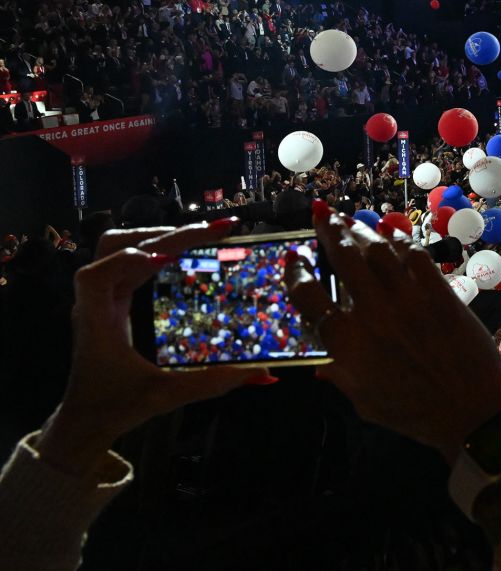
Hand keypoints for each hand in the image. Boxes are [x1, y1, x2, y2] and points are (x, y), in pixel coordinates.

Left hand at [37, 220, 268, 476]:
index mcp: (97, 320)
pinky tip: (182, 254)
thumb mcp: (165, 397)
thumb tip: (264, 375)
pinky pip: (128, 261)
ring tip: (200, 235)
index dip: (128, 260)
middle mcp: (95, 302)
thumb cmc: (115, 408)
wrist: (83, 422)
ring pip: (118, 247)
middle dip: (164, 234)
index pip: (97, 275)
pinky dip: (155, 249)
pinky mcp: (110, 301)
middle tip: (214, 231)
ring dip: (157, 236)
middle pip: (115, 246)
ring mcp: (100, 299)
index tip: (167, 261)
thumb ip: (213, 384)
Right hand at [283, 214, 500, 465]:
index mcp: (347, 344)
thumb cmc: (415, 415)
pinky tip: (391, 231)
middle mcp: (373, 314)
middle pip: (344, 260)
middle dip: (330, 232)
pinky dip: (401, 240)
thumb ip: (341, 376)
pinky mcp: (440, 292)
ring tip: (350, 219)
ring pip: (378, 251)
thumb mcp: (365, 402)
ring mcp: (408, 299)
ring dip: (362, 230)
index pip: (309, 299)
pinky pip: (416, 256)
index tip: (293, 258)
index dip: (296, 274)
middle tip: (322, 215)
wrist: (472, 412)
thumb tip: (321, 367)